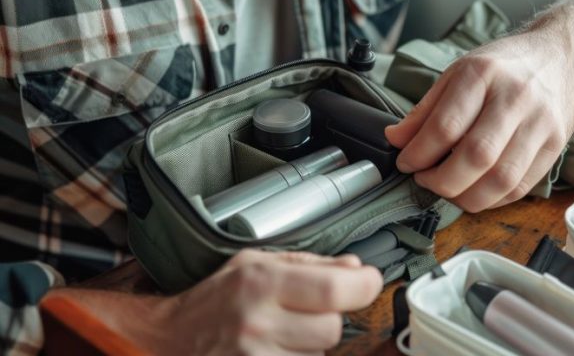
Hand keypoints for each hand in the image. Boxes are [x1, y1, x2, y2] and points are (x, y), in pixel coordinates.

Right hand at [47, 250, 381, 355]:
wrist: (168, 338)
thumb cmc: (215, 298)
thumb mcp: (256, 263)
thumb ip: (310, 264)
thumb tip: (355, 268)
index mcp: (261, 283)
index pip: (334, 288)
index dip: (363, 285)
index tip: (369, 281)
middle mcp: (258, 323)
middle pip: (332, 328)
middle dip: (328, 318)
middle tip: (306, 311)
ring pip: (319, 355)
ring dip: (310, 344)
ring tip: (282, 332)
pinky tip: (277, 348)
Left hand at [385, 30, 573, 212]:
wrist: (561, 57)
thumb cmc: (503, 66)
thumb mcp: (458, 72)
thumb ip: (426, 109)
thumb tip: (396, 139)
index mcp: (483, 74)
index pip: (446, 126)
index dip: (419, 153)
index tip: (406, 163)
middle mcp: (515, 98)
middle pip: (477, 155)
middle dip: (442, 181)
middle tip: (425, 180)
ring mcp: (540, 123)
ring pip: (502, 178)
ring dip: (467, 197)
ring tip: (449, 190)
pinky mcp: (555, 146)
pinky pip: (521, 187)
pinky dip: (492, 199)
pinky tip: (475, 192)